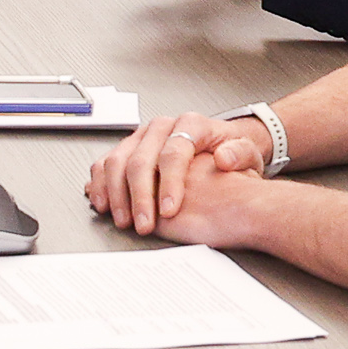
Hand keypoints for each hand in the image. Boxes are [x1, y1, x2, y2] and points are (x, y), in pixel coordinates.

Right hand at [92, 110, 276, 238]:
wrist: (221, 145)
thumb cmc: (231, 151)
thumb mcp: (247, 153)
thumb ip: (240, 155)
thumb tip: (224, 158)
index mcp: (191, 124)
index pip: (173, 152)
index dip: (169, 183)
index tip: (169, 211)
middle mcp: (161, 127)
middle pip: (140, 159)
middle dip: (139, 197)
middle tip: (144, 224)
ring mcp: (140, 137)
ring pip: (117, 160)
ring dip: (116, 194)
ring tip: (123, 220)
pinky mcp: (127, 149)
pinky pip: (105, 163)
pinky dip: (100, 185)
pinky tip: (103, 203)